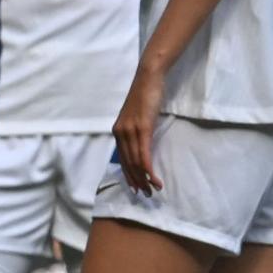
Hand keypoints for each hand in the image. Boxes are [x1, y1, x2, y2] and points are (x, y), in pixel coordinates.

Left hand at [112, 66, 165, 196]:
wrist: (148, 78)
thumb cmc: (145, 96)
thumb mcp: (138, 117)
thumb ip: (137, 132)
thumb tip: (141, 147)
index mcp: (118, 131)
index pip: (122, 159)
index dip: (129, 175)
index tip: (136, 188)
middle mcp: (121, 132)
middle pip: (128, 163)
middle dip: (137, 181)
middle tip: (147, 194)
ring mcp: (130, 129)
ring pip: (135, 161)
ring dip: (144, 178)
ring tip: (154, 189)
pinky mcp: (142, 127)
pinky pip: (143, 152)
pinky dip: (148, 168)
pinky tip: (153, 177)